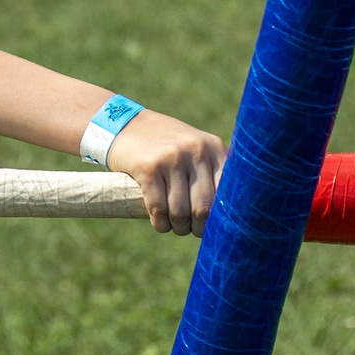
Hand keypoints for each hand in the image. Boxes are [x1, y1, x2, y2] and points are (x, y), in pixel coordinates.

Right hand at [104, 110, 223, 236]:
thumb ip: (213, 174)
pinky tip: (160, 223)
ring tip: (175, 226)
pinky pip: (158, 209)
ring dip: (178, 227)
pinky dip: (160, 223)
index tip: (214, 226)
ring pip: (180, 212)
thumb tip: (228, 217)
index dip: (220, 217)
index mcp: (213, 148)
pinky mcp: (148, 168)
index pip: (227, 193)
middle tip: (191, 229)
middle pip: (203, 208)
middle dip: (198, 227)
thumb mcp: (196, 149)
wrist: (126, 125)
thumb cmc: (167, 146)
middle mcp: (196, 150)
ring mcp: (171, 158)